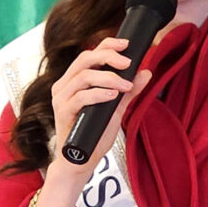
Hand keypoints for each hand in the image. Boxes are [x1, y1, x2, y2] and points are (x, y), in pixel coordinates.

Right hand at [50, 37, 150, 174]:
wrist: (80, 162)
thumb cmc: (94, 135)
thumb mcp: (115, 110)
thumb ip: (128, 91)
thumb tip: (146, 72)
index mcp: (74, 80)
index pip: (89, 54)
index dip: (107, 45)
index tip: (127, 45)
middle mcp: (65, 85)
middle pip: (85, 59)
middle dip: (109, 57)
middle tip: (128, 63)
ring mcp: (61, 98)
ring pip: (84, 76)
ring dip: (108, 78)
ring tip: (126, 86)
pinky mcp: (62, 112)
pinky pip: (80, 97)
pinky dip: (99, 94)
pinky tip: (113, 96)